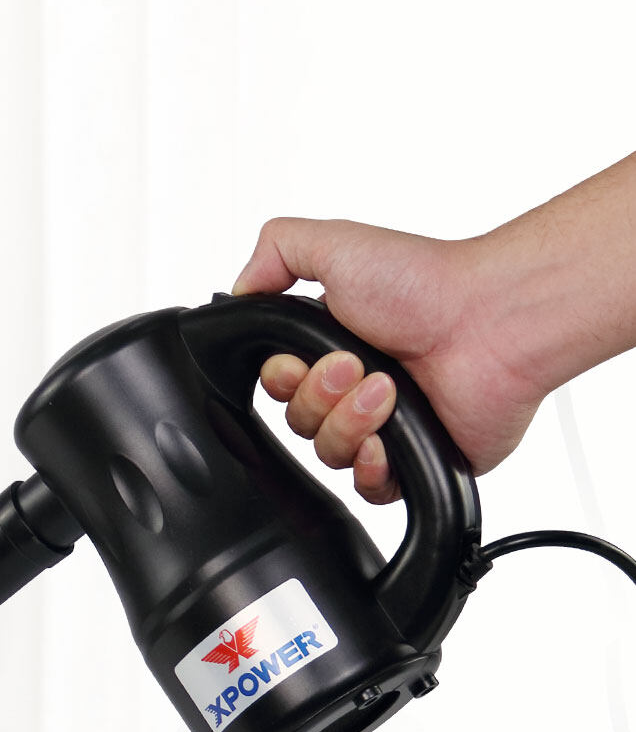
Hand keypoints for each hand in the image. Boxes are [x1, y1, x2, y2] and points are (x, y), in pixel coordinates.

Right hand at [232, 217, 545, 502]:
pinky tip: (389, 439)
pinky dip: (373, 468)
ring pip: (328, 454)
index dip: (279, 379)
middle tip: (356, 365)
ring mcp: (384, 426)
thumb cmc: (428, 283)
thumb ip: (274, 250)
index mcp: (331, 345)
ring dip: (351, 422)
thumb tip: (240, 287)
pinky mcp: (414, 461)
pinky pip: (368, 489)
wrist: (491, 324)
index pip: (276, 385)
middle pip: (296, 422)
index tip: (297, 361)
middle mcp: (355, 387)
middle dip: (319, 396)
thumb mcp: (334, 242)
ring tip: (388, 389)